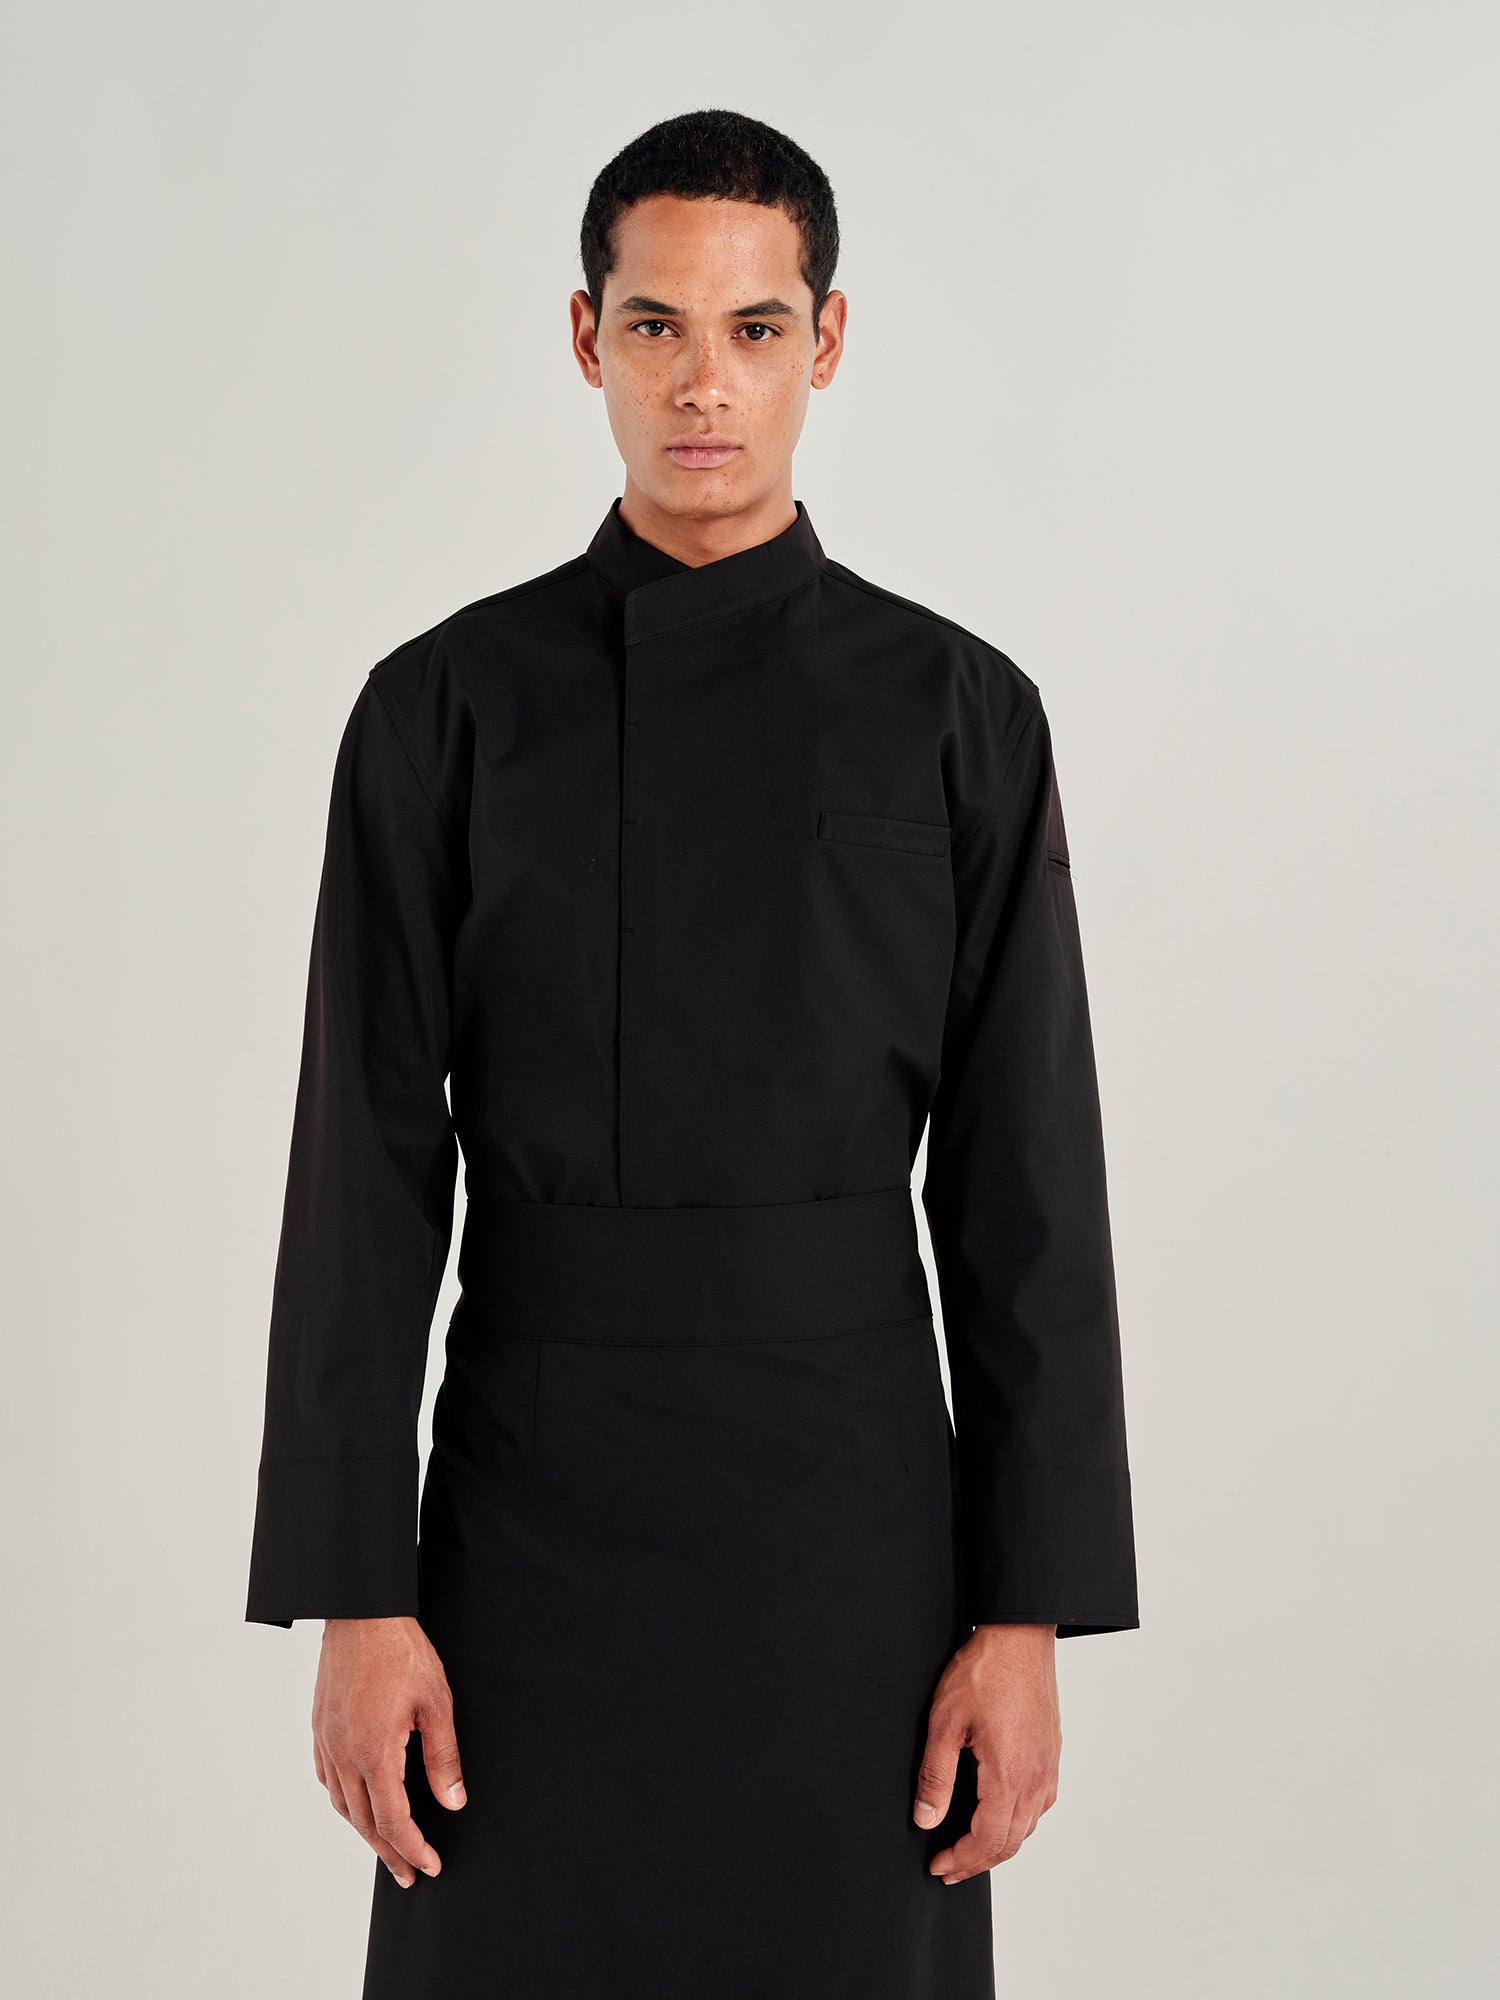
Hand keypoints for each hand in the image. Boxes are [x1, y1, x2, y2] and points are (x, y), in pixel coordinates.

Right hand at [312, 1616, 466, 1887]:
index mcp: (373, 1752)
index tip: (430, 1866)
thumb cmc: (402, 1651)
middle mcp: (343, 1753)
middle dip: (389, 1852)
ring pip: (342, 1804)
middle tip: (408, 1875)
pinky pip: (328, 1779)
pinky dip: (344, 1801)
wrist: (362, 1612)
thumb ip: (443, 1757)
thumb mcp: (437, 1703)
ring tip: (387, 1847)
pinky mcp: (320, 1728)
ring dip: (364, 1831)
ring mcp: (326, 1742)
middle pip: (364, 1821)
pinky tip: (357, 1803)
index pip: (393, 1820)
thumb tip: (453, 1802)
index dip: (413, 1849)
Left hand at [912, 1622, 1059, 1883]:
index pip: (987, 1841)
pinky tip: (1002, 1815)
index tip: (939, 1867)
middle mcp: (1036, 1778)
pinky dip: (1020, 1822)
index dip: (962, 1861)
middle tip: (950, 1868)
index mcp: (1009, 1775)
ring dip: (1000, 1845)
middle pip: (1011, 1842)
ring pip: (1029, 1826)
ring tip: (971, 1849)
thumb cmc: (982, 1672)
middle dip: (978, 1862)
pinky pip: (1041, 1804)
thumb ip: (935, 1777)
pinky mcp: (1052, 1753)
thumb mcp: (944, 1723)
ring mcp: (1048, 1766)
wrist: (1019, 1637)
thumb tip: (926, 1820)